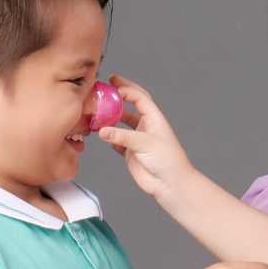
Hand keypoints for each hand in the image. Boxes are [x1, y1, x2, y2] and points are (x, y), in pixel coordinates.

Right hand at [98, 74, 192, 200]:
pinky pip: (117, 141)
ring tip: (97, 111)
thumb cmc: (166, 160)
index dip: (126, 90)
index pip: (139, 98)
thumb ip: (122, 136)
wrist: (170, 184)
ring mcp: (137, 139)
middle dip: (120, 94)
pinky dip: (109, 138)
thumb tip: (102, 130)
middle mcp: (145, 126)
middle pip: (131, 105)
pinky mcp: (131, 153)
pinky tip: (102, 136)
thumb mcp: (145, 143)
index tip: (112, 87)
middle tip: (107, 84)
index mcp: (154, 119)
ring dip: (110, 117)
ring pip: (121, 123)